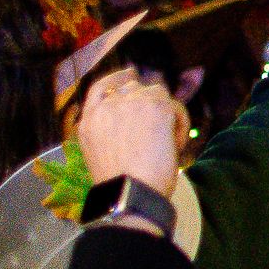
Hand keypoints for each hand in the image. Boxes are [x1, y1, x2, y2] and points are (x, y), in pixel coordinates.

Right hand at [74, 68, 188, 200]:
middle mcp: (106, 107)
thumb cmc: (121, 185)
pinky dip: (180, 124)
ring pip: (158, 93)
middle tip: (161, 126)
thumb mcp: (102, 153)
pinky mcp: (155, 106)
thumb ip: (111, 130)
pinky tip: (175, 145)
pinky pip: (175, 106)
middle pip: (134, 87)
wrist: (129, 194)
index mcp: (89, 121)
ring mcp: (130, 103)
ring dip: (166, 113)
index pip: (101, 87)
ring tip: (167, 142)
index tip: (129, 74)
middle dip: (149, 102)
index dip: (117, 78)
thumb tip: (136, 119)